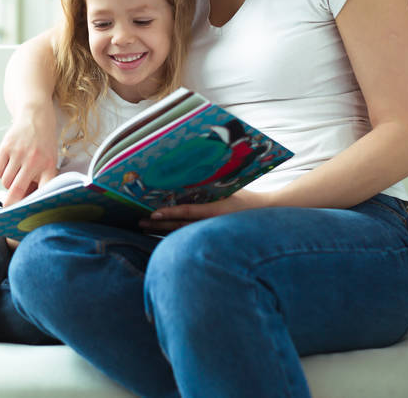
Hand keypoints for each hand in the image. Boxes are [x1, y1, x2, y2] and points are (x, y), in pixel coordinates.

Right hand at [0, 106, 59, 205]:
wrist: (35, 116)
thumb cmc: (44, 142)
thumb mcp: (50, 159)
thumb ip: (41, 178)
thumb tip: (26, 199)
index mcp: (48, 165)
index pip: (43, 190)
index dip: (35, 203)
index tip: (28, 213)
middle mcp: (33, 160)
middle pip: (17, 190)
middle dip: (11, 204)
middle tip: (8, 210)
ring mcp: (18, 153)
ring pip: (6, 182)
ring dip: (8, 185)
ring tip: (15, 177)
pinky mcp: (5, 147)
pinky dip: (2, 173)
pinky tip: (9, 167)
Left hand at [138, 190, 273, 232]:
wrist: (266, 215)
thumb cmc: (248, 198)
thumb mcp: (230, 187)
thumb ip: (210, 185)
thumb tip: (188, 174)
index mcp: (218, 210)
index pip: (189, 213)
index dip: (170, 214)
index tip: (154, 213)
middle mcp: (212, 224)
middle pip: (180, 226)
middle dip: (158, 224)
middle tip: (140, 221)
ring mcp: (211, 231)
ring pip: (181, 232)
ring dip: (162, 230)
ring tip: (144, 226)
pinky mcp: (210, 234)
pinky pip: (188, 234)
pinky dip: (173, 232)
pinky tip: (160, 229)